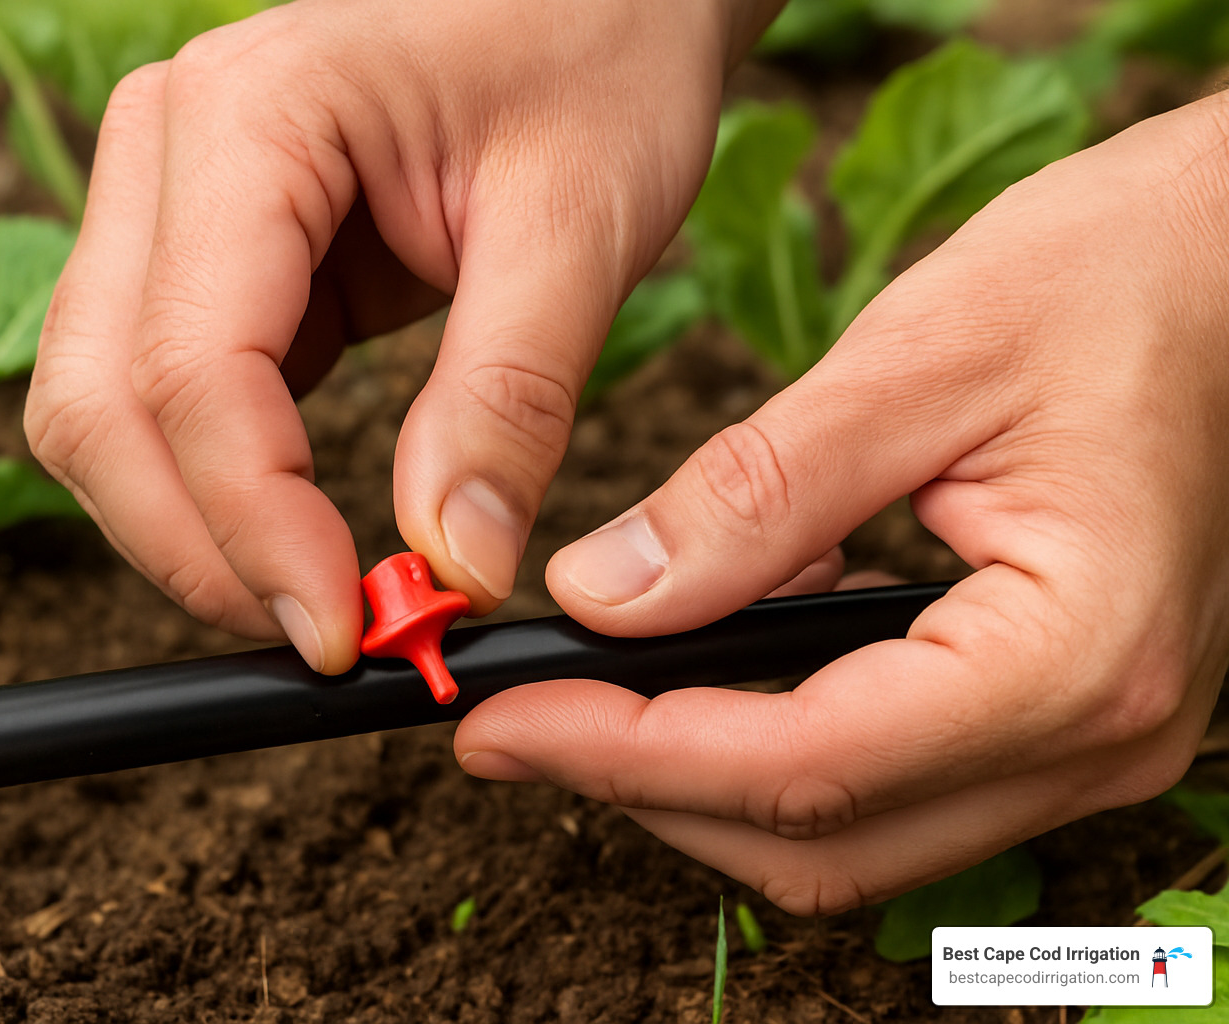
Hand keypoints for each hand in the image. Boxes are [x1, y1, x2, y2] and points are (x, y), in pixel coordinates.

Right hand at [25, 0, 760, 671]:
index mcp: (250, 116)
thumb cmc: (595, 51)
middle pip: (99, 400)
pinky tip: (300, 530)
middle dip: (196, 545)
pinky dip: (215, 481)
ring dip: (189, 525)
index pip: (191, 366)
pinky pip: (162, 393)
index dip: (250, 525)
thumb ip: (508, 398)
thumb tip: (453, 570)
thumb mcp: (579, 222)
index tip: (344, 633)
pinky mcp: (207, 254)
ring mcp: (171, 199)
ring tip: (317, 595)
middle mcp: (169, 148)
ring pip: (102, 407)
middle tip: (324, 637)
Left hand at [455, 93, 1228, 913]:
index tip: (501, 719)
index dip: (626, 752)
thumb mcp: (913, 364)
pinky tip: (721, 644)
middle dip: (644, 786)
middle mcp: (1099, 737)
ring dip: (704, 775)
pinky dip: (777, 737)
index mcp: (1075, 656)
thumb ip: (751, 497)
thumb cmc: (1115, 280)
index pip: (805, 762)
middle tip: (513, 719)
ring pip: (849, 830)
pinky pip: (890, 777)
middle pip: (819, 835)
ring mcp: (1088, 741)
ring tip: (597, 683)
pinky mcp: (1060, 715)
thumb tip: (601, 597)